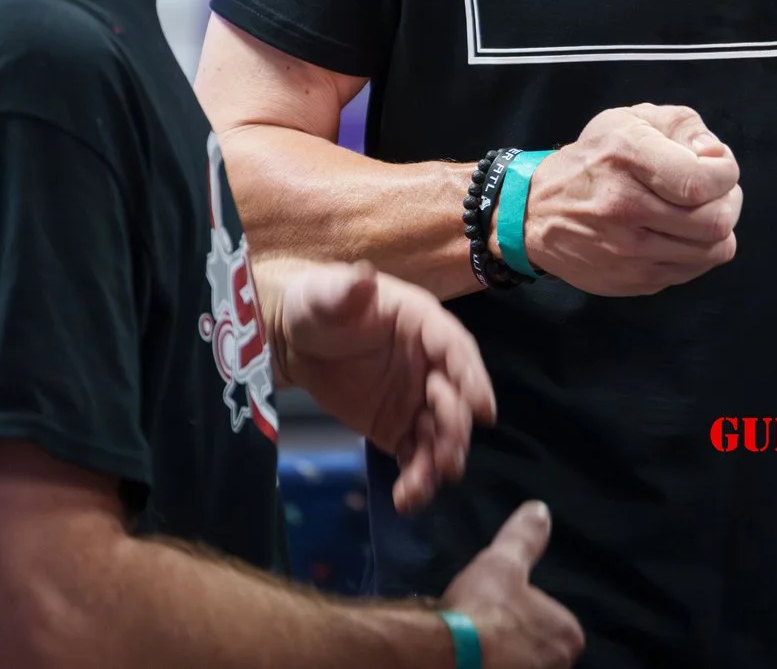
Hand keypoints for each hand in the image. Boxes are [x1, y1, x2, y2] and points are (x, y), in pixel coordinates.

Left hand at [263, 260, 494, 512]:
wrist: (293, 340)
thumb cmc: (318, 306)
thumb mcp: (328, 293)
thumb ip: (346, 289)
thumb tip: (362, 277)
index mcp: (424, 324)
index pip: (456, 350)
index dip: (472, 379)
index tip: (483, 410)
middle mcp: (429, 363)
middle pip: (455, 397)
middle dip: (455, 428)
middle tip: (447, 457)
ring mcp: (416, 398)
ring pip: (439, 432)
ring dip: (439, 459)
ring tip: (424, 487)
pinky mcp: (397, 427)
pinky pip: (415, 454)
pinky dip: (417, 477)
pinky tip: (407, 499)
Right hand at [441, 501, 583, 668]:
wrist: (448, 656)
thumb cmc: (483, 609)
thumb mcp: (503, 563)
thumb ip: (524, 538)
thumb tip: (540, 509)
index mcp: (569, 635)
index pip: (552, 627)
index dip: (523, 621)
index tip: (499, 619)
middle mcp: (561, 667)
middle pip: (540, 654)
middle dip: (517, 649)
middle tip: (485, 639)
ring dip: (504, 663)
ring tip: (475, 654)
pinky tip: (471, 664)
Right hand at [522, 104, 741, 296]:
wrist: (536, 212)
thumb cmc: (592, 160)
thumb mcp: (629, 119)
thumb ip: (682, 125)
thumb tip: (715, 156)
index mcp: (627, 158)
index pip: (702, 182)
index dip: (725, 174)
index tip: (717, 167)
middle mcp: (626, 208)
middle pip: (714, 222)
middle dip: (728, 203)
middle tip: (718, 192)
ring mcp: (628, 251)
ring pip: (711, 252)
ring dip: (717, 231)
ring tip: (701, 213)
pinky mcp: (632, 280)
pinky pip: (691, 272)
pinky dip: (697, 252)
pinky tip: (679, 234)